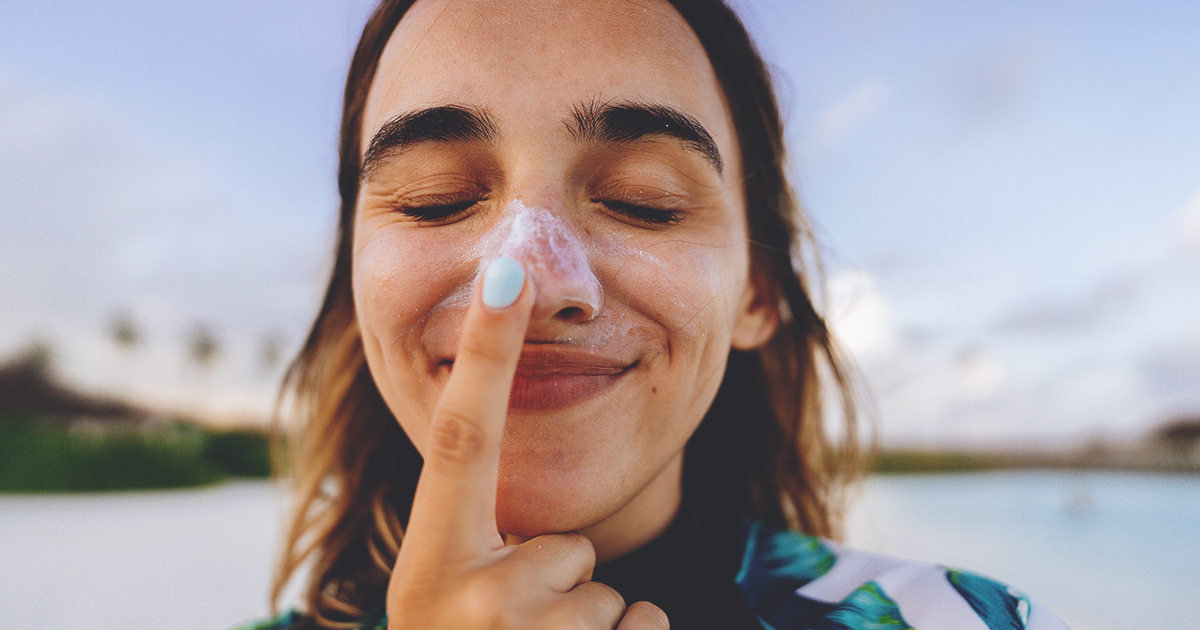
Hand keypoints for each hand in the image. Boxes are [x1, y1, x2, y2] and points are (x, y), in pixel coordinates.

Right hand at [386, 257, 668, 628]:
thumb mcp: (445, 604)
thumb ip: (480, 545)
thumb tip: (542, 502)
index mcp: (427, 565)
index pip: (461, 440)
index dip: (482, 354)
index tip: (506, 272)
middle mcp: (459, 601)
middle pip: (574, 550)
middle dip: (565, 591)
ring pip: (610, 597)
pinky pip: (642, 627)